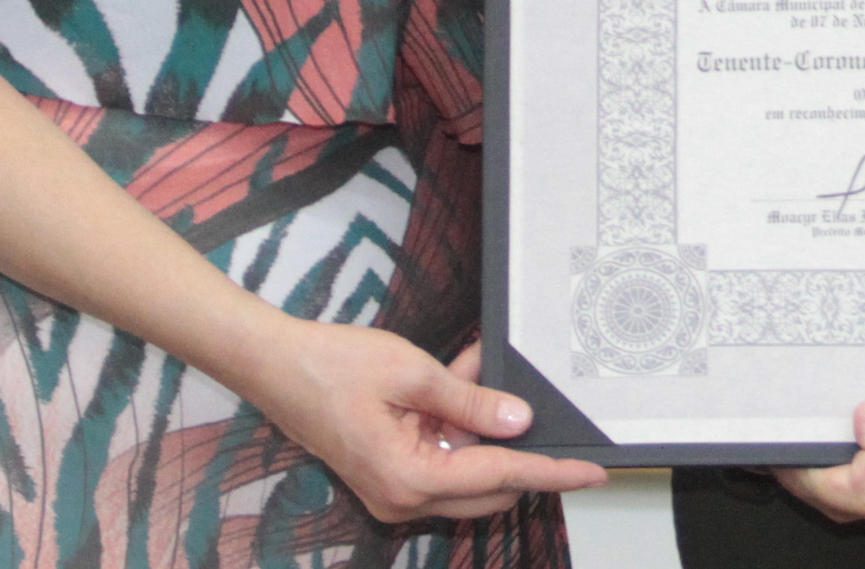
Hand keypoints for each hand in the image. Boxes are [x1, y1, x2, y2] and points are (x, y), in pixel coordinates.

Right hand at [249, 328, 607, 524]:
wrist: (274, 367)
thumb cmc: (333, 366)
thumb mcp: (413, 374)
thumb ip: (472, 402)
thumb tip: (520, 422)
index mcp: (409, 478)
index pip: (500, 478)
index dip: (551, 472)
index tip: (591, 471)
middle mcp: (402, 497)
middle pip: (488, 488)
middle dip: (517, 449)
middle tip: (536, 405)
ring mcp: (393, 491)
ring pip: (467, 474)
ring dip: (483, 432)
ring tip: (479, 373)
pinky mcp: (387, 475)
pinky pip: (441, 459)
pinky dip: (456, 428)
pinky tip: (459, 380)